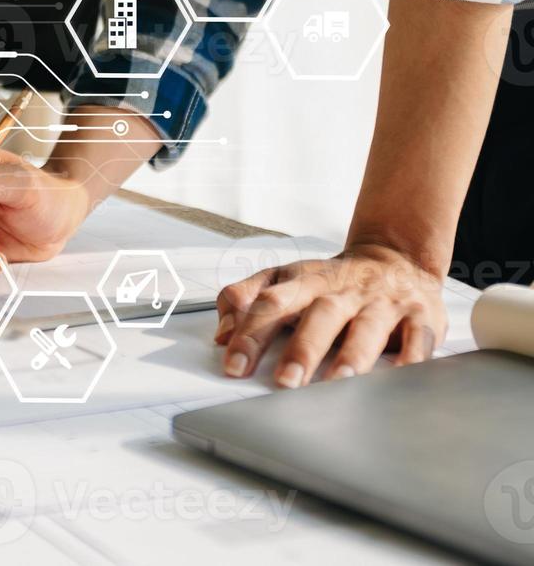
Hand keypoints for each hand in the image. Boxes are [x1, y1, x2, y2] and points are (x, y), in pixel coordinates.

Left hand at [215, 243, 447, 386]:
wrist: (395, 258)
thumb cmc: (332, 280)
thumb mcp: (283, 279)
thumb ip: (245, 299)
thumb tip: (221, 334)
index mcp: (304, 283)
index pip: (271, 304)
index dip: (251, 333)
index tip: (233, 364)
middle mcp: (342, 292)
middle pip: (319, 316)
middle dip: (302, 349)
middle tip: (285, 382)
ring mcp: (382, 303)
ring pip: (367, 327)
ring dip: (353, 355)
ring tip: (338, 381)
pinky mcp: (420, 315)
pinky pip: (418, 336)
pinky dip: (412, 356)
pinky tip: (402, 374)